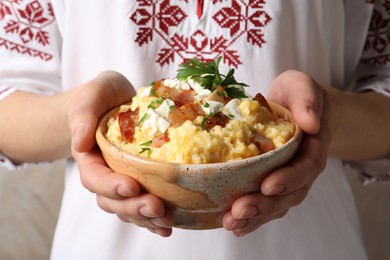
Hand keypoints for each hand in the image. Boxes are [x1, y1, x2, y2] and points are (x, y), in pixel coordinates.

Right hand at [68, 71, 173, 236]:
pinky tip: (168, 227)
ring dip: (147, 218)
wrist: (115, 100)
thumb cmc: (102, 96)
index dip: (111, 186)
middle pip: (113, 201)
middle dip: (134, 208)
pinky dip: (154, 220)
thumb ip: (83, 114)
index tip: (132, 186)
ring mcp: (122, 180)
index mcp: (90, 157)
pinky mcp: (140, 182)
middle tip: (157, 207)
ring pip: (129, 208)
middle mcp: (105, 174)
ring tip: (168, 220)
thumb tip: (81, 142)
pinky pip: (143, 204)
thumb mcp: (92, 96)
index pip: (95, 178)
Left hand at [223, 70, 330, 235]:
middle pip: (290, 194)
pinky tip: (232, 225)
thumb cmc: (296, 95)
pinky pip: (263, 203)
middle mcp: (302, 168)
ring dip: (254, 217)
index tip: (268, 185)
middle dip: (265, 205)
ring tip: (232, 223)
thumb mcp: (301, 87)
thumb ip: (308, 100)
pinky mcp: (270, 182)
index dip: (289, 178)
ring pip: (276, 204)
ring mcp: (287, 178)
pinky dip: (250, 217)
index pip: (306, 167)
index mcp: (312, 147)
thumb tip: (311, 123)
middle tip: (240, 211)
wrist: (293, 106)